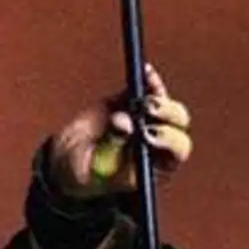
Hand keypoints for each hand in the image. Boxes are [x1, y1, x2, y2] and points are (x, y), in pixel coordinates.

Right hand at [48, 65, 193, 198]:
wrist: (71, 164)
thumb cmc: (88, 176)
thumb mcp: (98, 170)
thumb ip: (112, 147)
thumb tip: (124, 122)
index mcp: (158, 165)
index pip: (177, 150)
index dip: (168, 139)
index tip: (147, 134)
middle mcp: (159, 143)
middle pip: (178, 124)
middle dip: (167, 113)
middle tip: (147, 108)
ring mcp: (147, 121)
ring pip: (167, 106)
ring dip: (159, 96)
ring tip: (143, 93)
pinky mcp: (132, 103)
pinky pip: (147, 89)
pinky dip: (149, 80)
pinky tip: (145, 72)